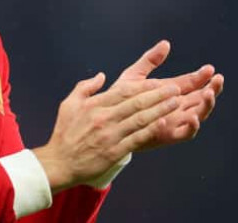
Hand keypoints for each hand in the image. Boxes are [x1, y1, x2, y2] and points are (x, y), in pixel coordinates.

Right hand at [35, 72, 180, 192]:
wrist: (60, 162)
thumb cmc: (65, 132)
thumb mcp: (68, 104)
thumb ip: (85, 87)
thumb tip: (102, 76)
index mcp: (94, 105)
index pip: (124, 91)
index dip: (144, 86)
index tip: (159, 82)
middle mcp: (103, 118)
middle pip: (136, 103)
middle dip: (159, 95)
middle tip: (176, 88)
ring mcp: (110, 135)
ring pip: (140, 120)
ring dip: (160, 110)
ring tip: (176, 103)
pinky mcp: (114, 151)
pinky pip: (136, 138)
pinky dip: (150, 130)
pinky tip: (163, 123)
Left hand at [112, 40, 223, 150]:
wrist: (109, 122)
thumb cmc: (121, 99)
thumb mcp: (135, 76)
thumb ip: (149, 61)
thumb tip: (166, 43)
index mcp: (170, 93)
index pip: (191, 84)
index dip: (201, 76)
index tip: (209, 68)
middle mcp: (176, 107)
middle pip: (200, 99)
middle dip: (212, 89)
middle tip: (218, 79)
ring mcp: (174, 121)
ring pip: (198, 115)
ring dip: (206, 105)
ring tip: (209, 93)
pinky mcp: (168, 135)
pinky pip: (185, 134)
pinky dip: (191, 127)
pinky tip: (193, 117)